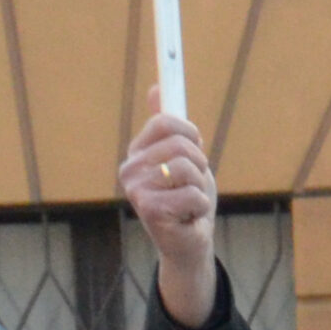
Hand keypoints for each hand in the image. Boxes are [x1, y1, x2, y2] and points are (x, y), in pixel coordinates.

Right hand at [118, 90, 217, 327]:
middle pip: (180, 144)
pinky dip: (200, 206)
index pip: (164, 121)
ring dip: (200, 187)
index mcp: (136, 153)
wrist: (188, 243)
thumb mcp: (181, 157)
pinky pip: (193, 194)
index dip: (189, 132)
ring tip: (189, 201)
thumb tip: (157, 86)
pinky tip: (188, 217)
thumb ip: (168, 127)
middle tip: (191, 184)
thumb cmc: (186, 200)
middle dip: (198, 165)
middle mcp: (130, 170)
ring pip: (188, 168)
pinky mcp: (150, 211)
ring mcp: (137, 191)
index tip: (196, 147)